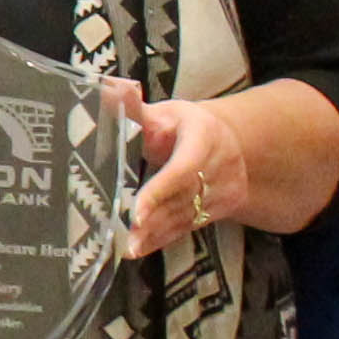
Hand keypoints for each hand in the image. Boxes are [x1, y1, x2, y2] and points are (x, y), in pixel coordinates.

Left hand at [116, 85, 251, 256]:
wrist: (230, 143)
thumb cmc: (186, 126)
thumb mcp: (165, 113)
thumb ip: (135, 108)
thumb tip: (108, 89)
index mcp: (205, 137)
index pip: (182, 169)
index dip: (159, 191)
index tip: (135, 211)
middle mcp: (221, 166)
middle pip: (182, 198)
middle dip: (150, 219)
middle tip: (120, 235)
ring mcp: (225, 191)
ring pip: (185, 217)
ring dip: (153, 234)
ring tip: (123, 247)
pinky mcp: (221, 210)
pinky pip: (188, 228)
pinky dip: (160, 240)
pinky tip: (138, 250)